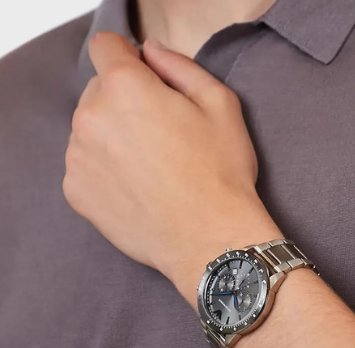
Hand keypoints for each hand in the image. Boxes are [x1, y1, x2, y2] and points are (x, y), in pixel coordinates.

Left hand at [64, 33, 281, 304]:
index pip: (108, 48)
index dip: (130, 59)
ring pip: (91, 131)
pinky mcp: (77, 193)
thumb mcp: (220, 104)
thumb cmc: (221, 172)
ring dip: (113, 137)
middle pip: (98, 91)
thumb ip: (180, 65)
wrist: (209, 238)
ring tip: (151, 168)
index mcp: (126, 88)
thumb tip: (150, 52)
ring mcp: (79, 158)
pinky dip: (105, 171)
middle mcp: (91, 118)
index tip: (147, 81)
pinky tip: (137, 189)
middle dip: (124, 102)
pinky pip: (86, 166)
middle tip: (161, 135)